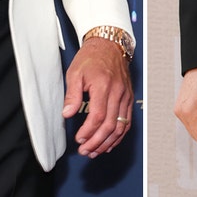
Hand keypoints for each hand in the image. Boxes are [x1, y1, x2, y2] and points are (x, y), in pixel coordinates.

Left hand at [62, 37, 133, 157]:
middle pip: (110, 125)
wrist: (109, 45)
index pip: (98, 116)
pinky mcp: (129, 98)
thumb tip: (67, 114)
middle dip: (97, 142)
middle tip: (85, 150)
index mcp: (103, 86)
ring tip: (95, 151)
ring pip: (121, 126)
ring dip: (108, 142)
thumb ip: (72, 94)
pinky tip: (109, 143)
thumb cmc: (91, 58)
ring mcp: (125, 96)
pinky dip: (119, 135)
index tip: (79, 139)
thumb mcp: (75, 73)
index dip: (88, 131)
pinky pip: (127, 122)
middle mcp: (117, 92)